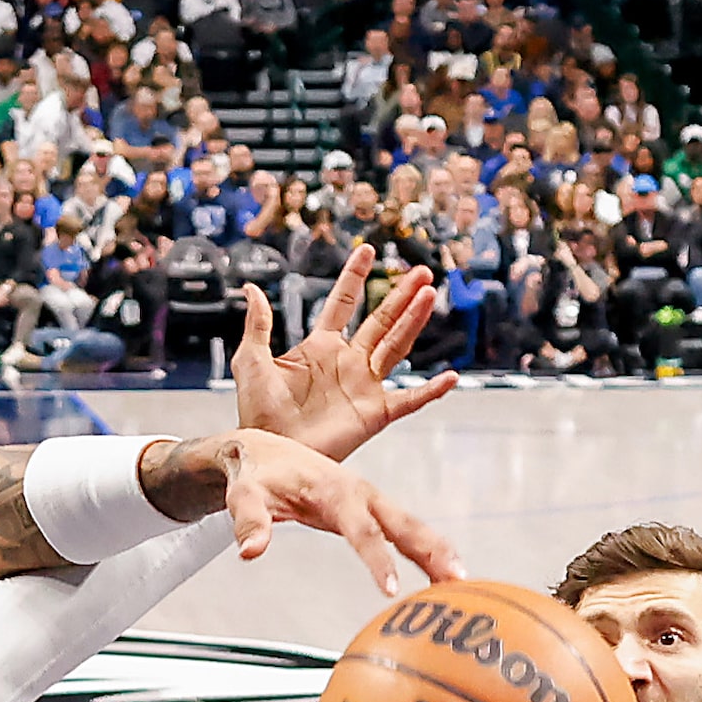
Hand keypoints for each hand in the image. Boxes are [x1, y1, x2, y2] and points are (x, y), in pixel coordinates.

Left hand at [154, 429, 462, 593]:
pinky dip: (425, 550)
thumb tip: (250, 551)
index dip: (377, 559)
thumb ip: (249, 521)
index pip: (360, 529)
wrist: (259, 450)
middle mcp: (359, 492)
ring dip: (437, 551)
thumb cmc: (253, 474)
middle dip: (430, 550)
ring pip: (410, 526)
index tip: (391, 589)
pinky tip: (442, 574)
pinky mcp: (368, 509)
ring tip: (462, 583)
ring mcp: (367, 500)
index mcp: (333, 489)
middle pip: (401, 523)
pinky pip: (402, 531)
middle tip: (457, 580)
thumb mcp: (243, 496)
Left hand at [234, 246, 456, 459]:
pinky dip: (431, 391)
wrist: (270, 451)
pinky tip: (450, 377)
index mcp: (320, 347)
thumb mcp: (252, 362)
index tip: (368, 250)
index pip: (342, 304)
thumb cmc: (257, 412)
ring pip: (397, 346)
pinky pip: (409, 401)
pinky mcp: (374, 414)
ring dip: (414, 321)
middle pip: (381, 320)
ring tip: (429, 295)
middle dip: (400, 295)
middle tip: (420, 272)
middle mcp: (348, 362)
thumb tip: (251, 289)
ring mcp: (364, 386)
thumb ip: (258, 325)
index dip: (354, 277)